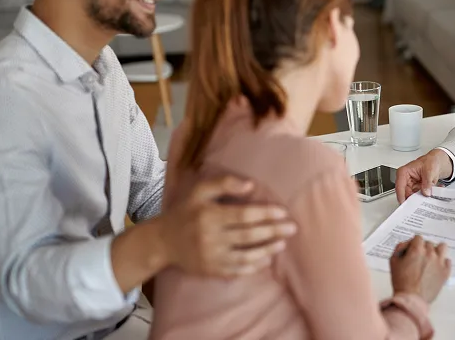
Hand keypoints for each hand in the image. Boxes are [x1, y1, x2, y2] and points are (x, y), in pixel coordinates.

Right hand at [159, 175, 296, 276]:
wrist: (163, 241)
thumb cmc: (185, 211)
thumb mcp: (199, 191)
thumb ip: (223, 183)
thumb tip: (251, 185)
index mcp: (209, 215)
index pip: (243, 215)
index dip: (265, 214)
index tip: (283, 212)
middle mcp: (210, 238)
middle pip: (248, 235)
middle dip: (273, 231)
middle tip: (292, 228)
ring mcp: (211, 257)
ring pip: (245, 256)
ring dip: (267, 250)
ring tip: (282, 244)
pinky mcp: (211, 271)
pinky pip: (237, 271)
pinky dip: (254, 266)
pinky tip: (266, 260)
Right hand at [390, 236, 450, 302]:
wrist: (411, 299)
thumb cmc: (401, 282)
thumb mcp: (393, 261)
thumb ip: (400, 248)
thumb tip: (407, 244)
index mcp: (417, 250)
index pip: (418, 238)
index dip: (413, 244)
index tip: (412, 250)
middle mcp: (430, 253)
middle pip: (429, 243)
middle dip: (423, 248)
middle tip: (418, 258)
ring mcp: (439, 262)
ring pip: (442, 247)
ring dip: (436, 251)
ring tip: (431, 258)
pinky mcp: (445, 272)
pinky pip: (448, 261)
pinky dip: (442, 263)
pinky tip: (436, 268)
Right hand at [395, 149, 452, 202]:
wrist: (436, 162)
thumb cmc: (430, 162)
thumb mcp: (429, 171)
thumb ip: (427, 182)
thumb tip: (425, 192)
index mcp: (404, 172)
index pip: (400, 186)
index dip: (401, 196)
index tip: (405, 204)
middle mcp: (405, 180)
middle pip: (405, 194)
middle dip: (413, 200)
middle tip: (420, 204)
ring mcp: (410, 186)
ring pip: (412, 197)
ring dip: (420, 199)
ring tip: (428, 197)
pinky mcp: (416, 190)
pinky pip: (418, 197)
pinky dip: (424, 197)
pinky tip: (430, 195)